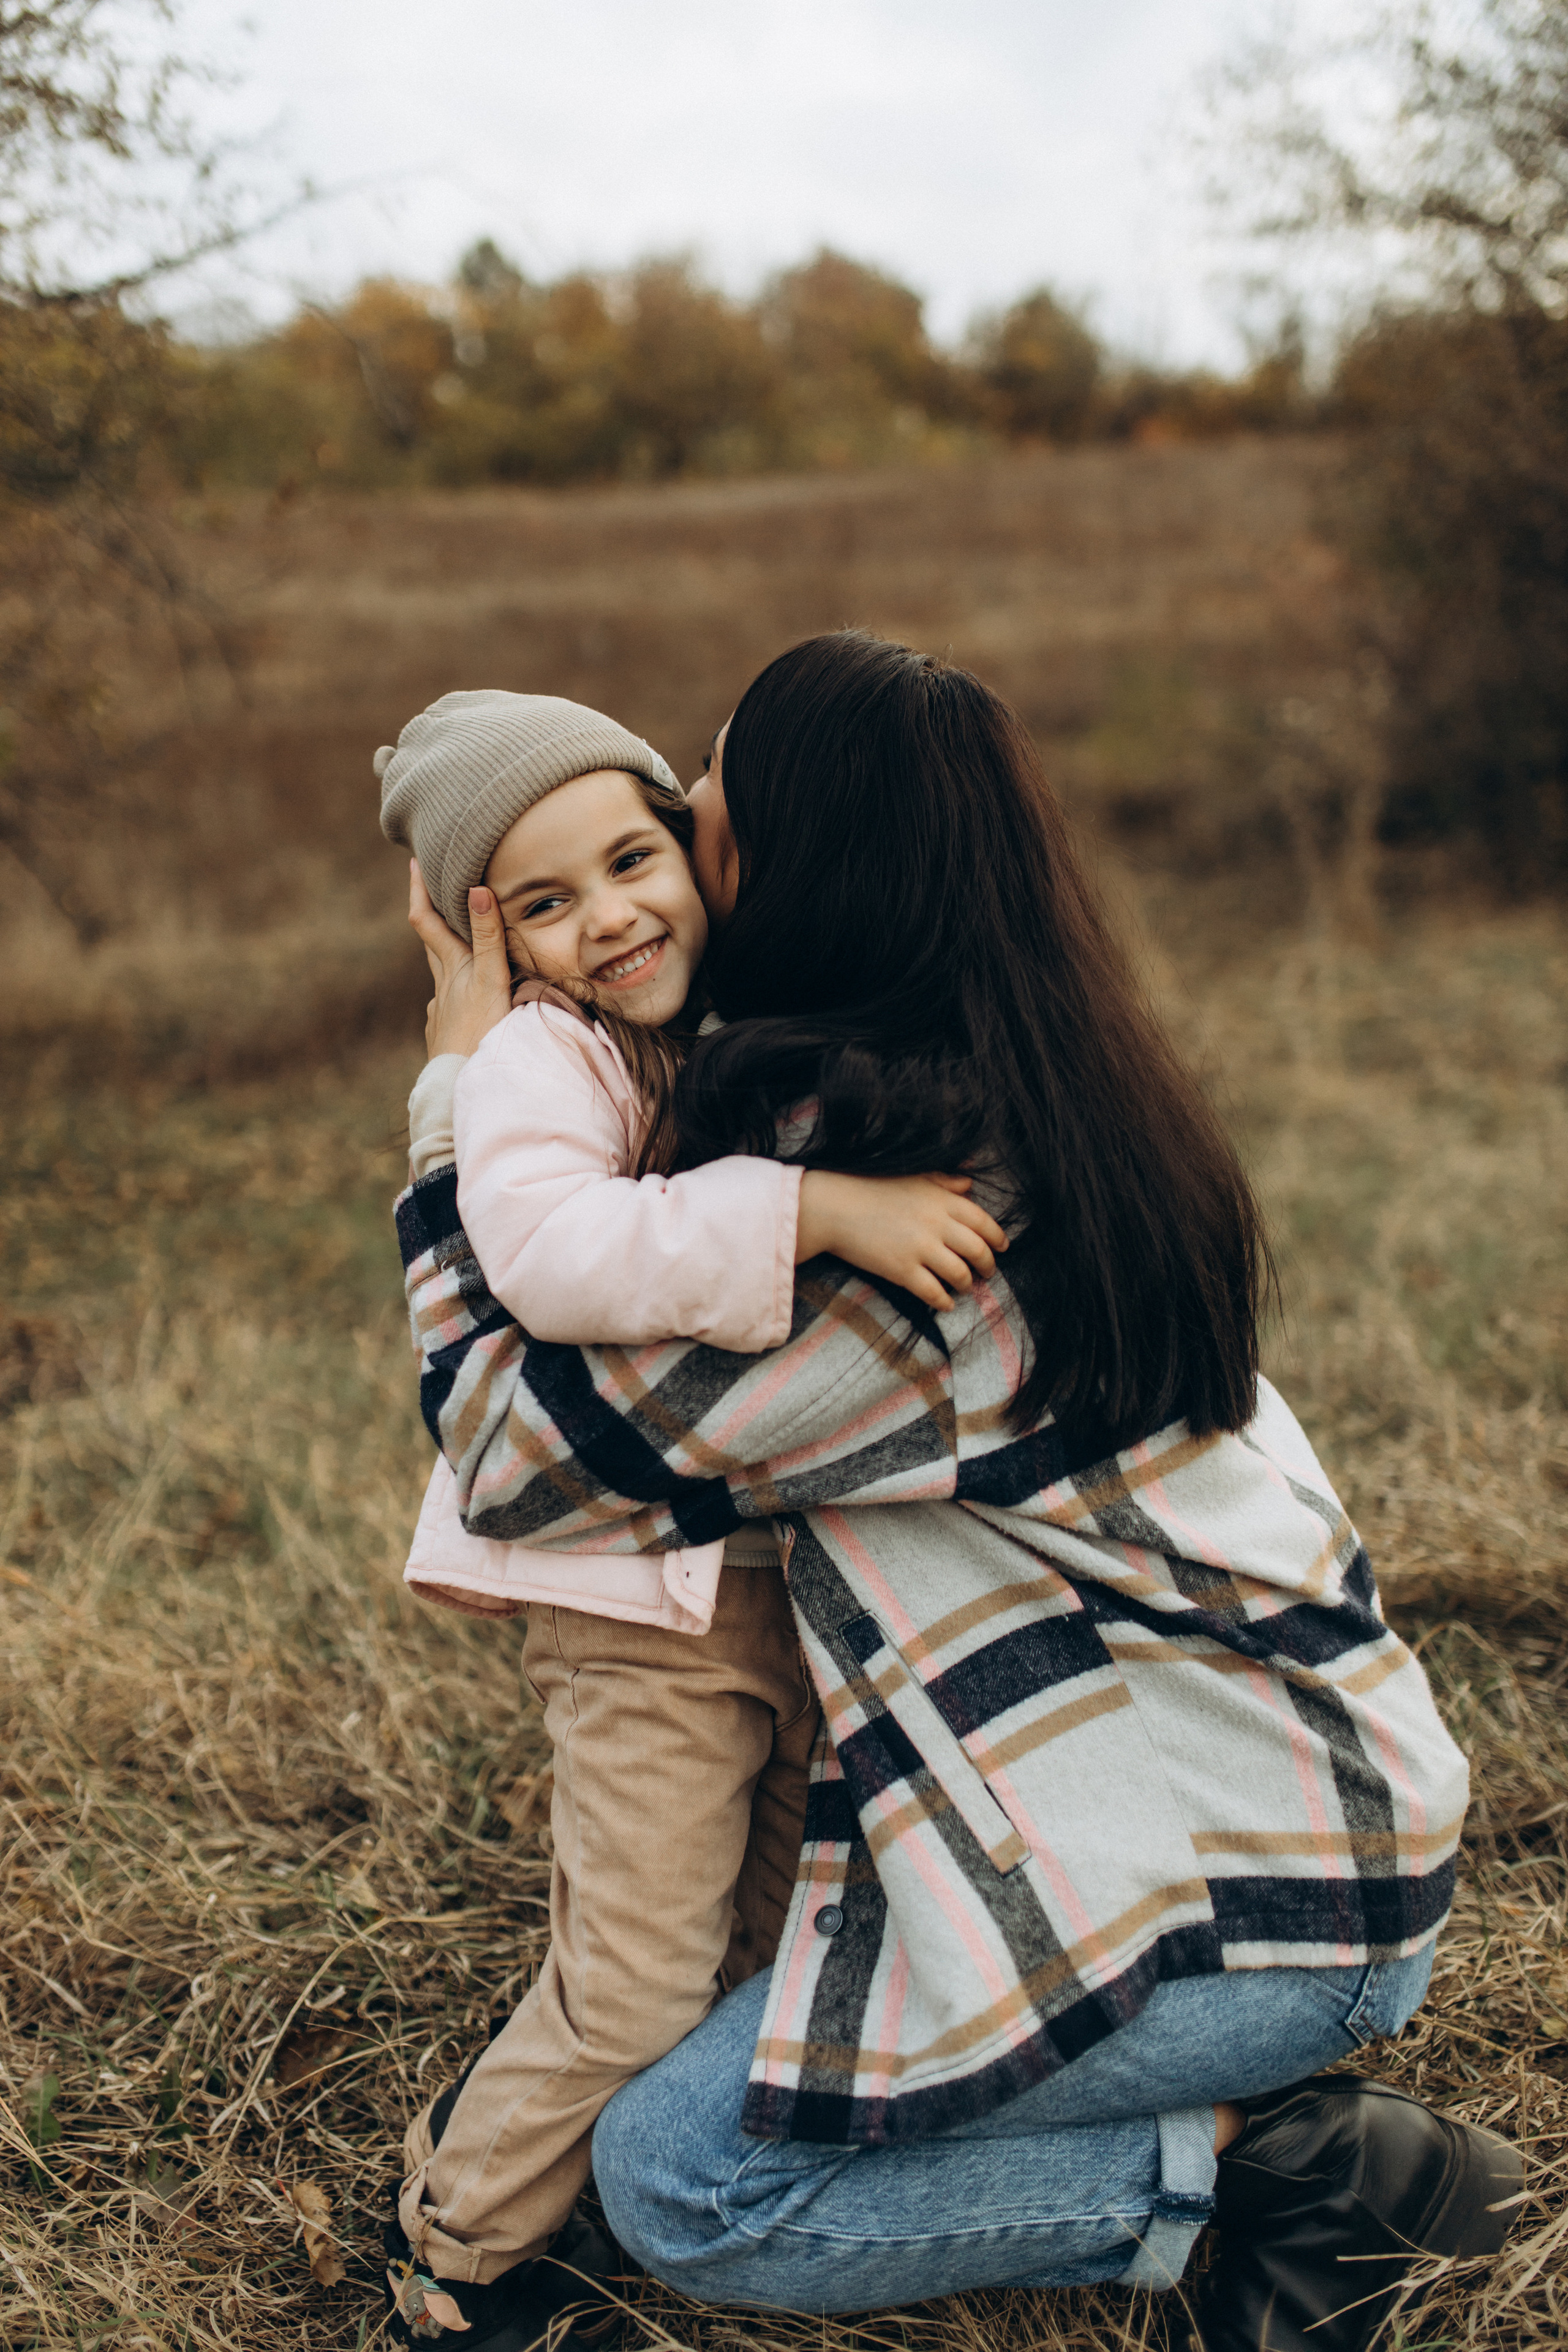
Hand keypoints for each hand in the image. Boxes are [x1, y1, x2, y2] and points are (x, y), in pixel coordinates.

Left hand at [408, 862, 514, 1060]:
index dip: (420, 892)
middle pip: (433, 946)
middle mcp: (440, 988)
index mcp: (451, 969)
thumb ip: (487, 938)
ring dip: (449, 959)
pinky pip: (448, 1007)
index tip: (414, 864)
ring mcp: (439, 1014)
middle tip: (439, 895)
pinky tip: (466, 1004)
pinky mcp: (444, 1037)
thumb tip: (476, 889)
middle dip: (435, 919)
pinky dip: (456, 995)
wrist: (460, 1088)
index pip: (426, 922)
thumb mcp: (491, 981)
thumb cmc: (481, 1035)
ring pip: (442, 977)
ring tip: (463, 948)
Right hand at [796, 1171, 1008, 1310]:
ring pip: (960, 1274)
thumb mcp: (913, 1177)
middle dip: (988, 1265)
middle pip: (977, 1250)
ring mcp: (920, 1249)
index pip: (983, 1221)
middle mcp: (936, 1224)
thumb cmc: (871, 1188)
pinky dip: (944, 1301)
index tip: (1003, 1247)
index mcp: (941, 1199)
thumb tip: (969, 1183)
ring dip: (967, 1284)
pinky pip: (933, 1293)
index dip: (998, 1237)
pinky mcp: (902, 1270)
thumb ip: (944, 1180)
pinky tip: (946, 1303)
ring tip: (965, 1286)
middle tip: (988, 1272)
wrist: (834, 1207)